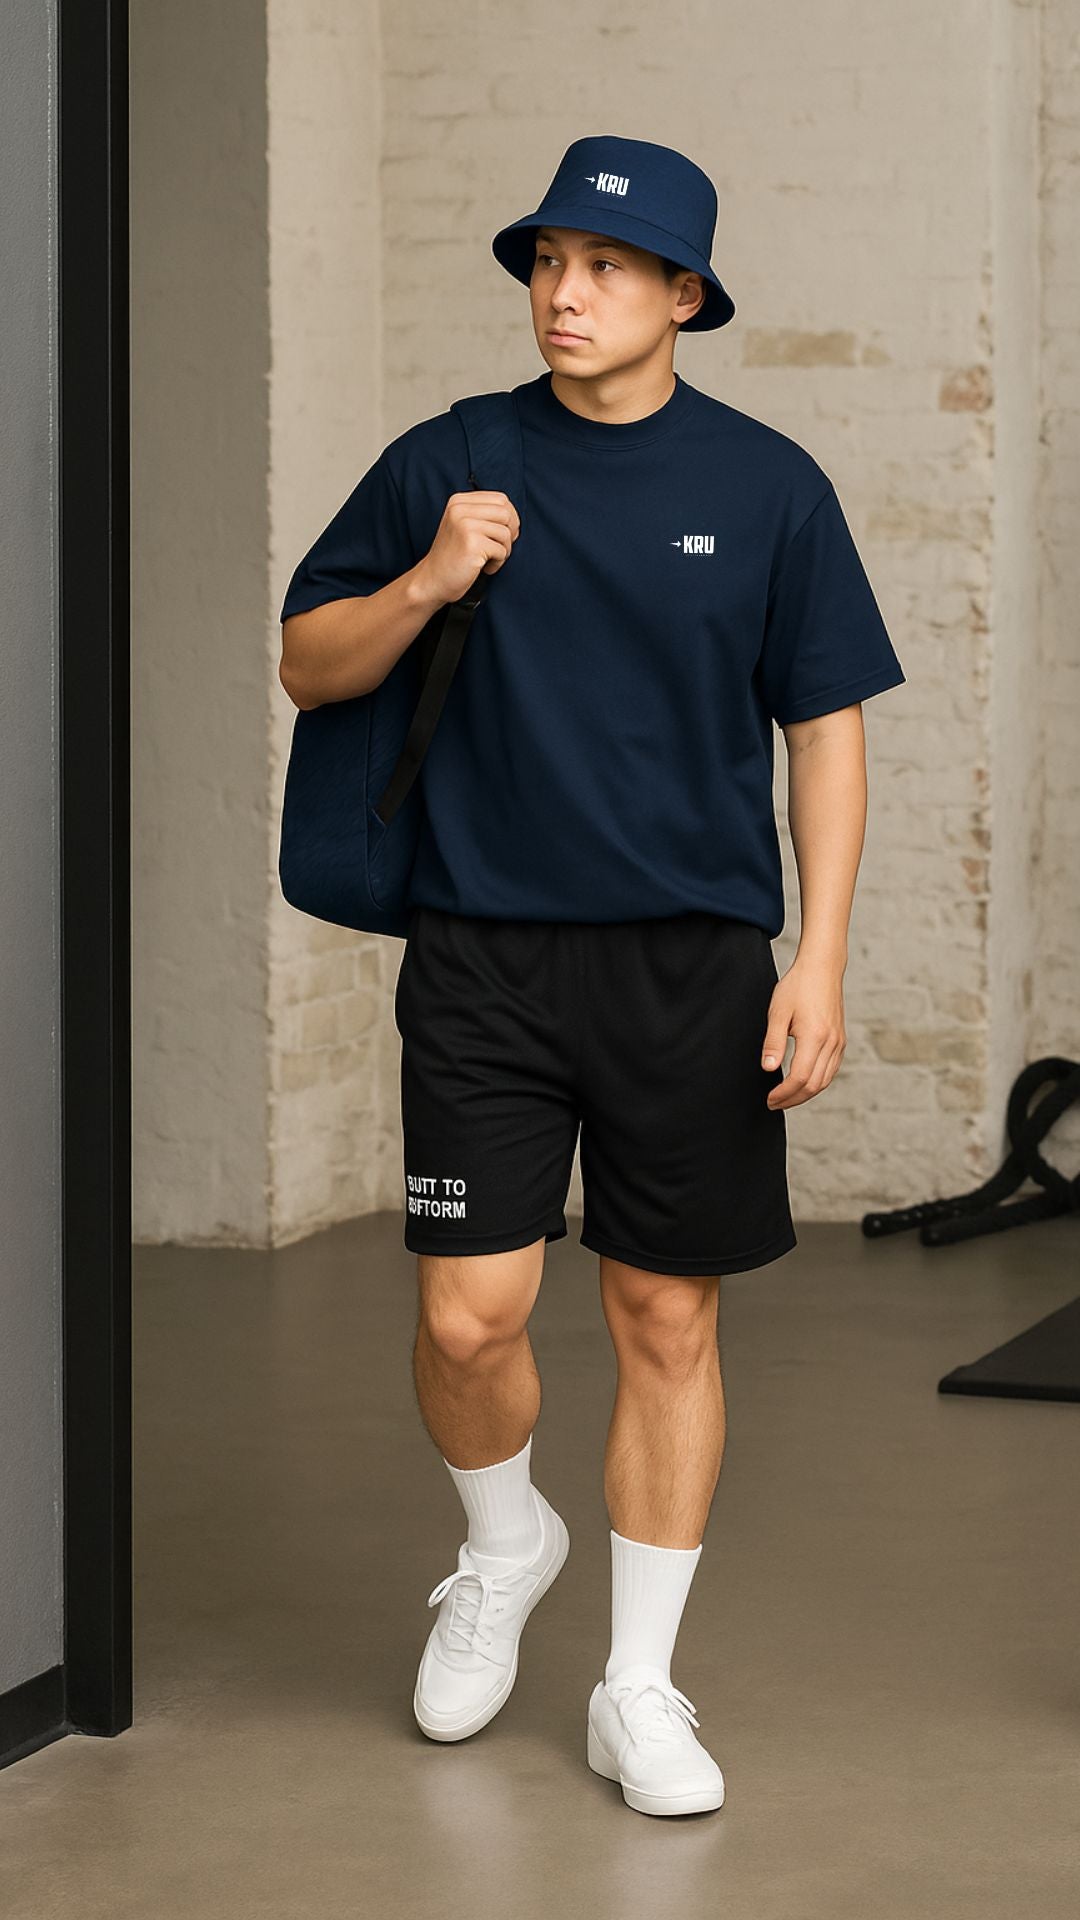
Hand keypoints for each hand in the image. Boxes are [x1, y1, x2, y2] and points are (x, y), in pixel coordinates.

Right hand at [415, 489, 520, 604]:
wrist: (433, 580)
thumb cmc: (453, 556)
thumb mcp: (464, 526)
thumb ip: (484, 515)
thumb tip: (514, 517)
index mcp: (459, 501)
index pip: (501, 499)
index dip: (510, 518)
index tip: (503, 535)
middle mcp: (460, 509)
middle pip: (506, 513)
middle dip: (511, 533)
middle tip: (500, 548)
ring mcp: (465, 525)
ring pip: (506, 532)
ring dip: (504, 550)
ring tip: (490, 559)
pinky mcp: (472, 543)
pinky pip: (501, 550)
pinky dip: (498, 563)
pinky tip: (484, 568)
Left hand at [761, 951, 846, 1108]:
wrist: (822, 968)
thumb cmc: (798, 986)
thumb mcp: (778, 1012)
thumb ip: (773, 1042)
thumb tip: (768, 1068)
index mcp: (815, 1037)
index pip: (799, 1078)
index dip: (784, 1093)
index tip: (769, 1099)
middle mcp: (831, 1043)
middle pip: (814, 1085)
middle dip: (793, 1099)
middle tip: (774, 1104)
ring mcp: (839, 1043)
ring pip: (825, 1080)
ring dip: (805, 1094)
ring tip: (786, 1098)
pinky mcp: (841, 1040)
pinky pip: (831, 1070)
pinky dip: (817, 1083)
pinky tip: (803, 1083)